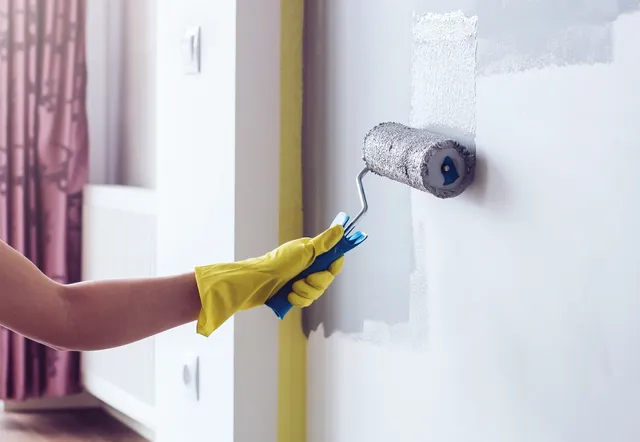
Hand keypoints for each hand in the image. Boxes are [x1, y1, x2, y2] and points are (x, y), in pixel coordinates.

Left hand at [194, 224, 344, 335]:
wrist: (256, 283)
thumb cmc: (278, 263)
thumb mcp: (304, 250)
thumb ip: (324, 242)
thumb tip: (340, 228)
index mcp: (312, 253)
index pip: (333, 261)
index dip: (333, 267)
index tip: (329, 268)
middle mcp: (307, 266)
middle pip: (326, 280)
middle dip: (316, 283)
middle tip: (304, 280)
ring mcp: (300, 280)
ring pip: (316, 292)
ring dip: (305, 292)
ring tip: (292, 288)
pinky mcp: (293, 294)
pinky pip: (306, 301)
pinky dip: (298, 300)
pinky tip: (288, 296)